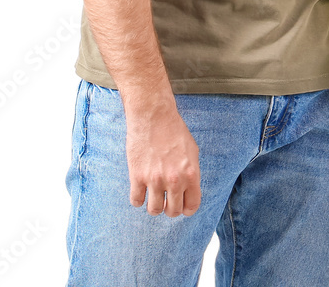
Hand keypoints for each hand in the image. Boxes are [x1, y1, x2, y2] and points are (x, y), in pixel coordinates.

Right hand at [125, 103, 200, 217]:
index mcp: (191, 174)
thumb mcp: (192, 151)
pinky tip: (140, 188)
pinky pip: (136, 202)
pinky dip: (138, 198)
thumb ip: (191, 173)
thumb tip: (188, 191)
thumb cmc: (174, 131)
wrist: (153, 116)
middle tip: (165, 199)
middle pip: (173, 212)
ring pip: (154, 210)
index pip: (192, 206)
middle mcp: (175, 180)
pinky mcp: (137, 176)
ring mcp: (155, 179)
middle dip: (169, 208)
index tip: (180, 205)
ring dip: (153, 205)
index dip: (186, 208)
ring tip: (153, 194)